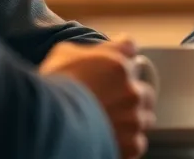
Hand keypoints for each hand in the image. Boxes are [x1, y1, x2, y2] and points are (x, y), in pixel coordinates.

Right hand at [39, 38, 154, 158]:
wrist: (49, 122)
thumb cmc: (53, 88)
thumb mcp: (63, 54)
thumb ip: (85, 50)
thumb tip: (91, 52)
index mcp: (118, 64)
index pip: (130, 50)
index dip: (121, 57)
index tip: (114, 65)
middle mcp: (131, 89)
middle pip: (144, 89)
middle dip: (131, 94)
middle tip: (111, 102)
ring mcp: (134, 118)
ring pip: (144, 117)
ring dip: (132, 119)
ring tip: (111, 123)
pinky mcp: (131, 143)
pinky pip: (138, 142)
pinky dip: (127, 142)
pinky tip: (110, 139)